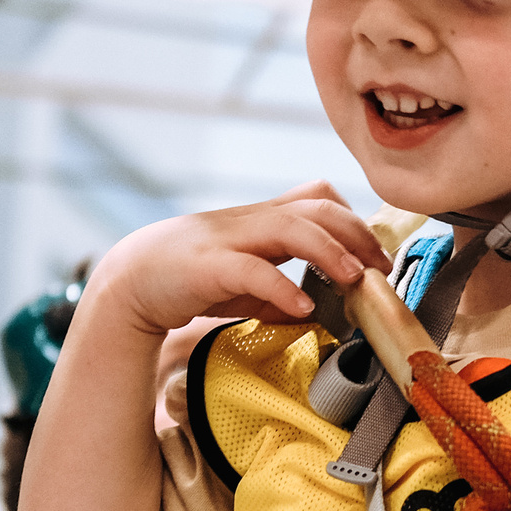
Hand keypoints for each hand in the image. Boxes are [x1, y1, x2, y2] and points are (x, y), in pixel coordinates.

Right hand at [86, 181, 390, 337]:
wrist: (129, 281)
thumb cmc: (188, 278)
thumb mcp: (243, 282)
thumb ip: (276, 290)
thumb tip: (315, 312)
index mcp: (262, 220)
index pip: (319, 198)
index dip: (355, 221)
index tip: (377, 256)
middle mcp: (251, 220)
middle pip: (317, 207)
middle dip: (357, 234)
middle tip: (380, 270)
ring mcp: (230, 238)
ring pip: (291, 228)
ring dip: (331, 252)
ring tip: (355, 280)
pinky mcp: (209, 266)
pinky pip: (252, 270)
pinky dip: (282, 287)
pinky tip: (304, 308)